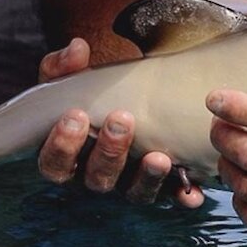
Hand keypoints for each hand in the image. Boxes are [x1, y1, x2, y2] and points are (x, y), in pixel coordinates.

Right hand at [36, 38, 204, 207]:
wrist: (126, 98)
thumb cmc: (91, 94)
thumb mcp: (72, 79)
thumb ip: (65, 65)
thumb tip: (77, 49)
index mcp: (68, 155)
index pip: (54, 163)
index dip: (62, 145)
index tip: (75, 115)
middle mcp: (96, 175)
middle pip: (96, 178)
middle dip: (109, 151)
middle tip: (122, 119)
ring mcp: (129, 183)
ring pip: (133, 192)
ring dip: (146, 177)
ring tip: (158, 158)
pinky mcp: (160, 185)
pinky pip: (171, 198)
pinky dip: (182, 196)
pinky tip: (192, 193)